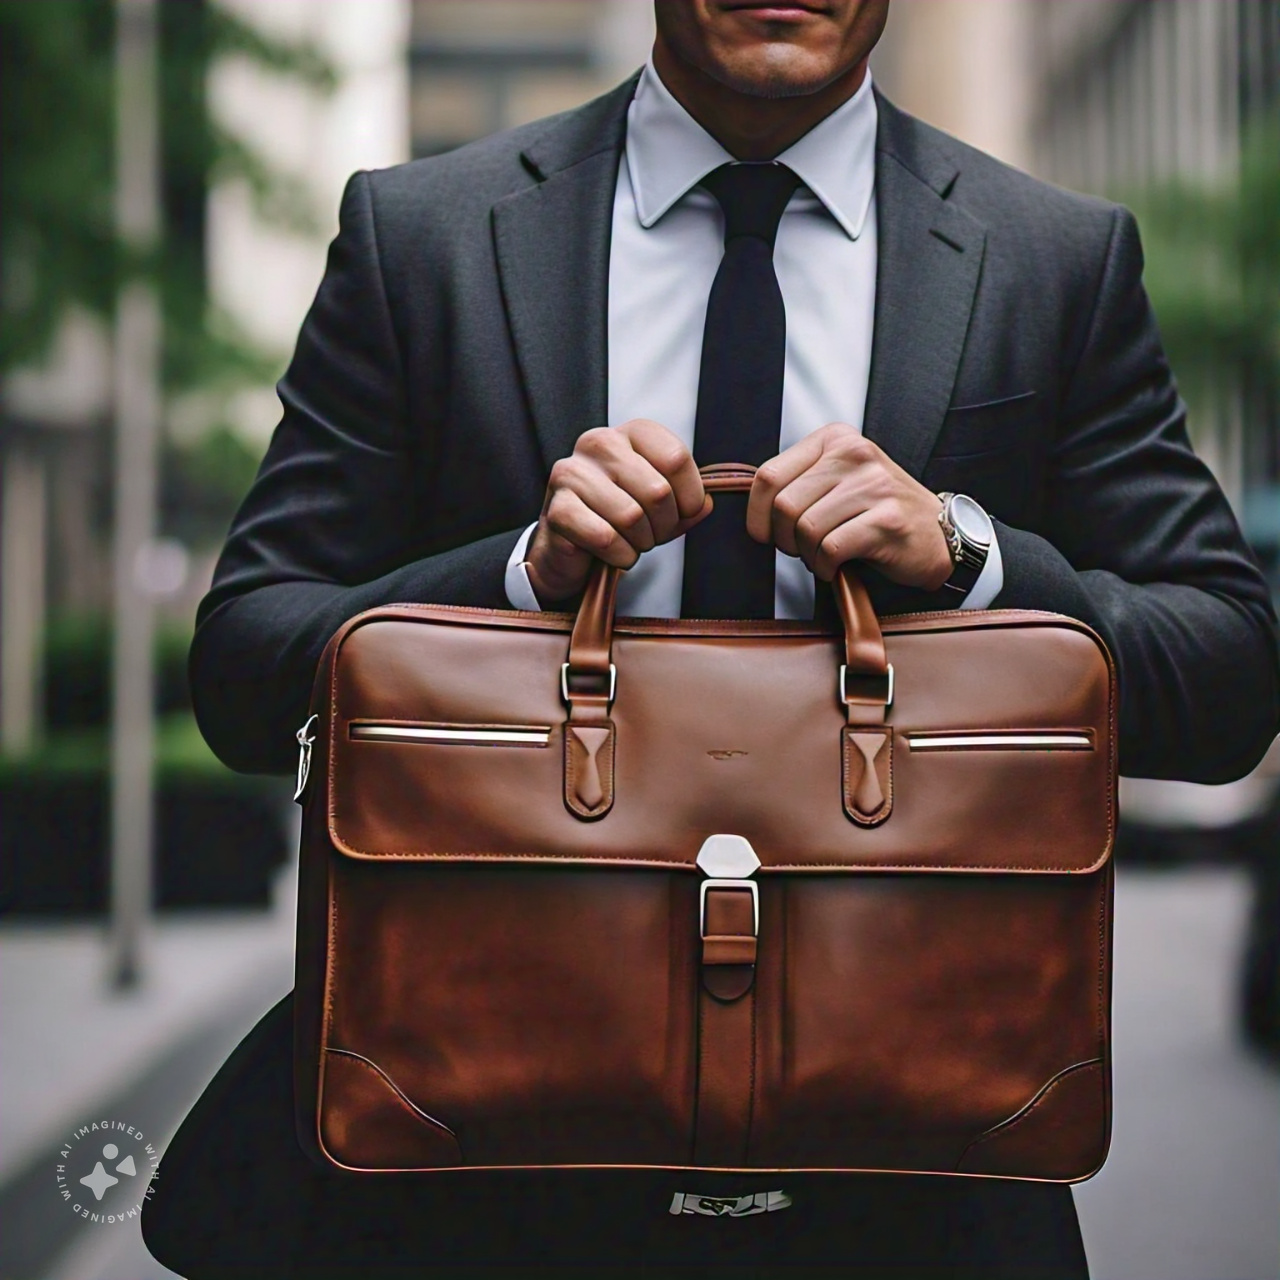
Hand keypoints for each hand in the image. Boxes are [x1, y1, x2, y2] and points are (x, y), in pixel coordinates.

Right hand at [526, 419, 711, 602]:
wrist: (568, 548)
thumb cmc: (617, 518)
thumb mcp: (661, 507)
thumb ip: (688, 503)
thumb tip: (706, 504)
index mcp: (629, 434)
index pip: (676, 458)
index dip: (690, 497)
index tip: (683, 512)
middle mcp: (598, 444)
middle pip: (658, 491)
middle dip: (663, 526)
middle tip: (652, 534)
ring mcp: (572, 474)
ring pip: (632, 517)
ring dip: (640, 542)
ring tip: (629, 541)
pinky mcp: (557, 508)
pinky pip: (606, 538)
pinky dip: (619, 555)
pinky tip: (611, 552)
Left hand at [746, 423, 952, 588]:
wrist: (937, 532)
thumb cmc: (878, 510)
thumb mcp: (838, 479)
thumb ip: (799, 482)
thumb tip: (755, 509)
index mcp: (835, 439)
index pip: (768, 476)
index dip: (757, 515)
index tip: (767, 533)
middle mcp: (854, 454)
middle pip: (784, 506)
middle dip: (784, 539)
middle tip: (801, 549)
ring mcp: (874, 486)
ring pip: (805, 529)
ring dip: (807, 555)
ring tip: (823, 556)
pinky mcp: (886, 520)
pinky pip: (830, 549)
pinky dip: (826, 566)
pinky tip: (837, 566)